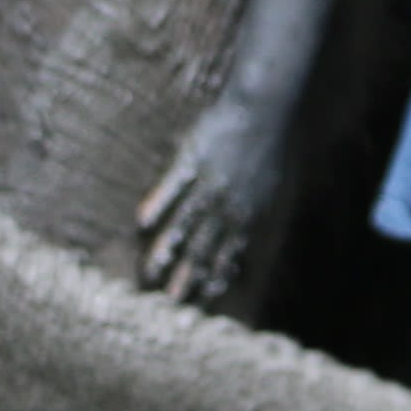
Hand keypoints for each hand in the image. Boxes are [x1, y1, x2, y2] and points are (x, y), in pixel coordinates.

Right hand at [138, 95, 285, 306]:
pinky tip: (142, 223)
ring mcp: (207, 184)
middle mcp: (226, 205)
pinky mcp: (192, 160)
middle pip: (202, 248)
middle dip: (186, 277)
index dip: (212, 280)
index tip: (199, 302)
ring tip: (149, 272)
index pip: (227, 256)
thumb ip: (251, 219)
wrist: (263, 108)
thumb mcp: (269, 189)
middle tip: (170, 302)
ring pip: (183, 224)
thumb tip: (244, 247)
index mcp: (246, 214)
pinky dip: (158, 205)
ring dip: (166, 251)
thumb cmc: (267, 147)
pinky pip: (172, 187)